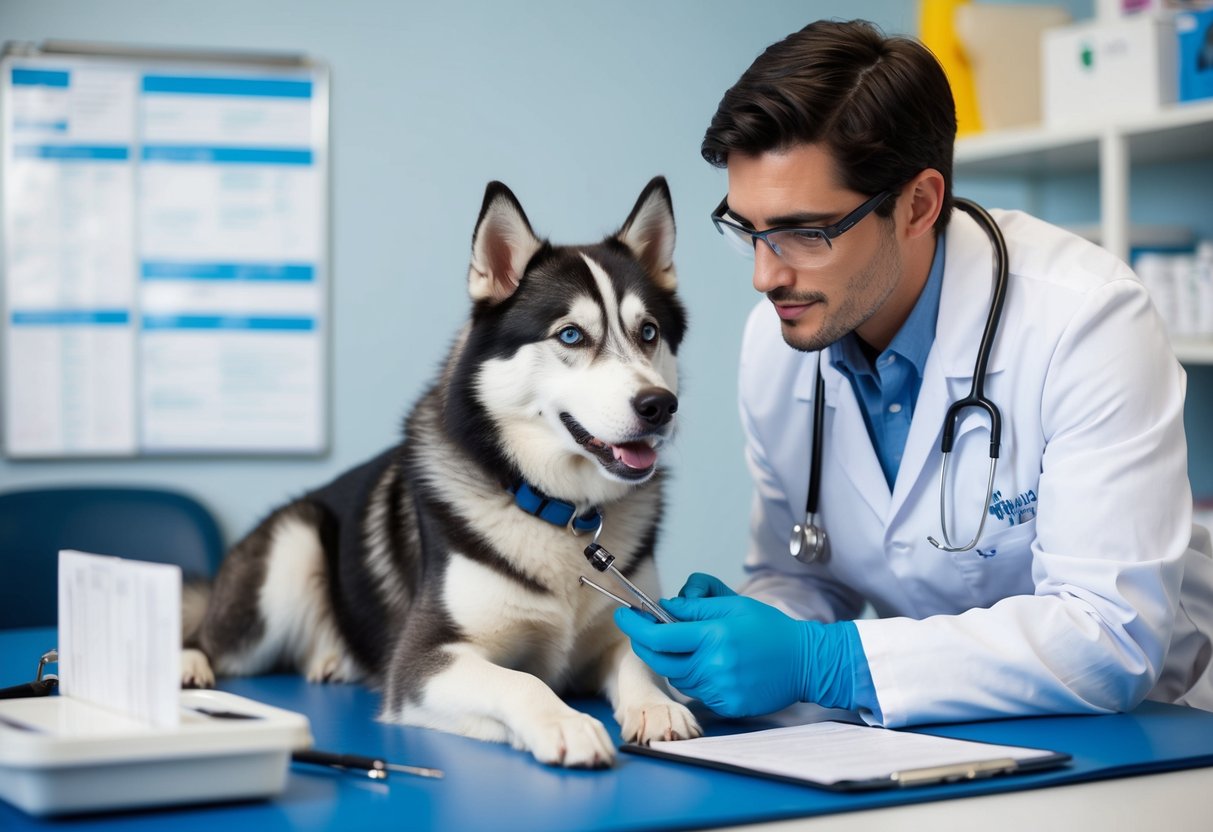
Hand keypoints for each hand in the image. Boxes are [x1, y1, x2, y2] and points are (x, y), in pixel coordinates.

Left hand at [615, 576, 856, 717]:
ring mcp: (720, 689)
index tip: (623, 615)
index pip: (659, 636)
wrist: (804, 661)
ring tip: (697, 646)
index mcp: (714, 635)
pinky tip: (716, 665)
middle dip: (646, 645)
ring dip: (676, 661)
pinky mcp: (727, 705)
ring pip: (678, 676)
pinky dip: (697, 677)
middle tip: (644, 630)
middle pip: (660, 660)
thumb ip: (695, 605)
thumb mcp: (732, 604)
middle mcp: (713, 665)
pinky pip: (697, 691)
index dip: (635, 626)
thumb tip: (664, 608)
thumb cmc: (768, 628)